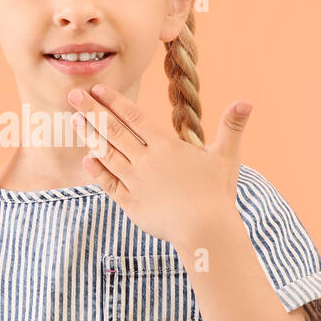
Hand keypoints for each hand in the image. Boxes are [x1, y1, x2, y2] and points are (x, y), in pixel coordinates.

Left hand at [68, 82, 250, 249]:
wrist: (205, 232)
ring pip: (107, 155)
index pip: (134, 118)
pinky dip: (97, 171)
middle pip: (114, 131)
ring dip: (89, 136)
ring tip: (74, 120)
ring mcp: (136, 182)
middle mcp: (147, 161)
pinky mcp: (130, 203)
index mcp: (166, 147)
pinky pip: (109, 184)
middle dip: (92, 111)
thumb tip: (247, 100)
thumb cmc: (217, 194)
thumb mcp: (226, 157)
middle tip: (73, 95)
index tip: (98, 89)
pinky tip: (87, 159)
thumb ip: (232, 126)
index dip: (115, 102)